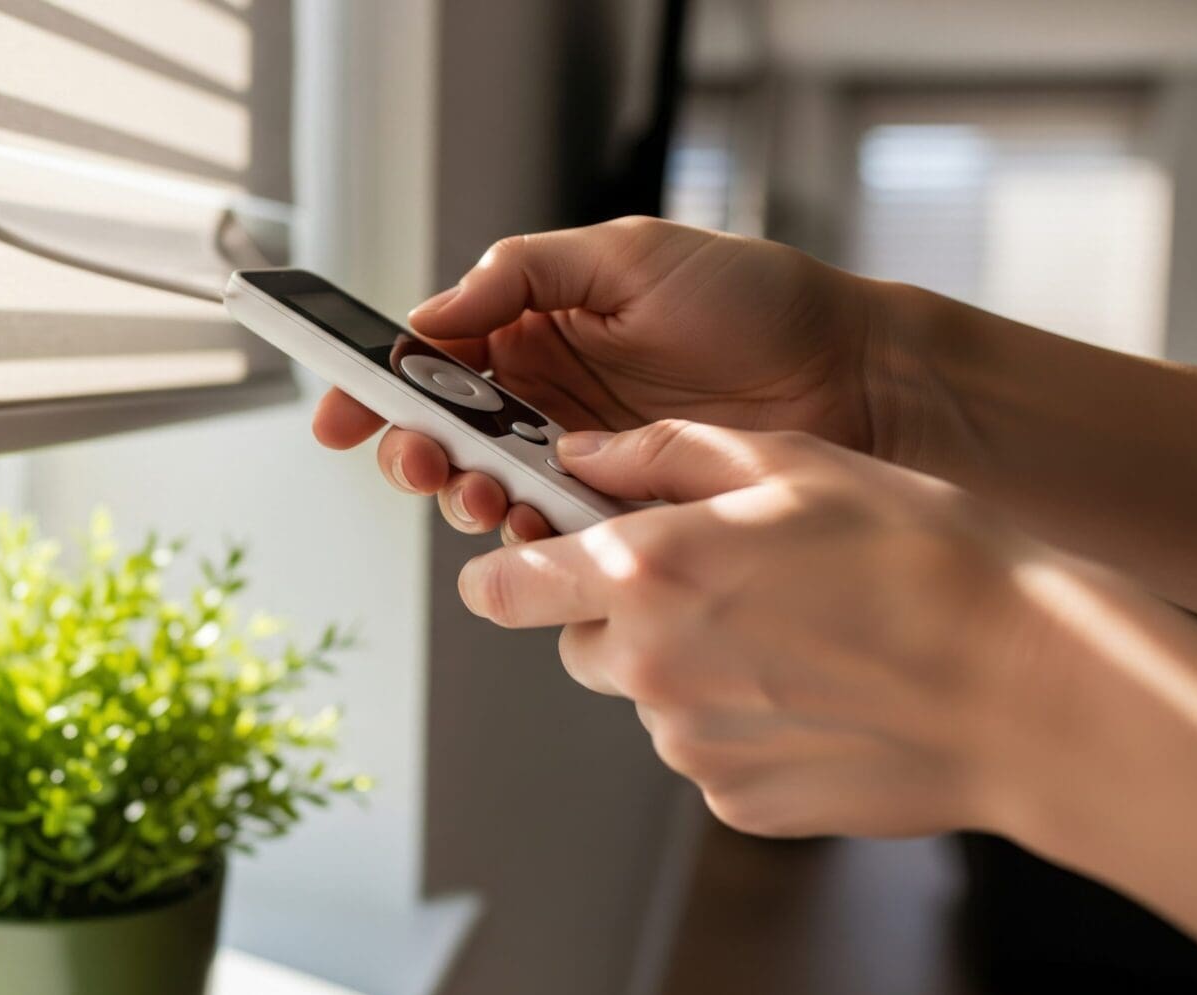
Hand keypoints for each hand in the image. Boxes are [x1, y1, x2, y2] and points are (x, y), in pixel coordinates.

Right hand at [313, 218, 893, 541]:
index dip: (377, 387)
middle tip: (419, 461)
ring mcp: (581, 461)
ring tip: (482, 495)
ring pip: (490, 491)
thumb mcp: (628, 256)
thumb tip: (430, 315)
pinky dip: (532, 536)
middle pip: (445, 436)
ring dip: (467, 498)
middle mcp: (546, 399)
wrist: (856, 375)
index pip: (432, 360)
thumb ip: (521, 274)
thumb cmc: (755, 300)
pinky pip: (555, 533)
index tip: (340, 412)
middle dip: (414, 453)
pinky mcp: (622, 513)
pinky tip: (535, 527)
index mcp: (534, 329)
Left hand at [457, 419, 1061, 838]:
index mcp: (645, 573)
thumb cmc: (921, 559)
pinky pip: (709, 753)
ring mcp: (688, 746)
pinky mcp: (734, 802)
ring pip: (650, 699)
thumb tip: (585, 453)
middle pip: (581, 644)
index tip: (527, 564)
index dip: (508, 572)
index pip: (502, 588)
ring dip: (691, 670)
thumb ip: (664, 453)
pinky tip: (819, 693)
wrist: (1022, 687)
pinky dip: (743, 726)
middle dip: (625, 616)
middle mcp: (647, 667)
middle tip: (722, 587)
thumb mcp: (791, 462)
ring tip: (797, 638)